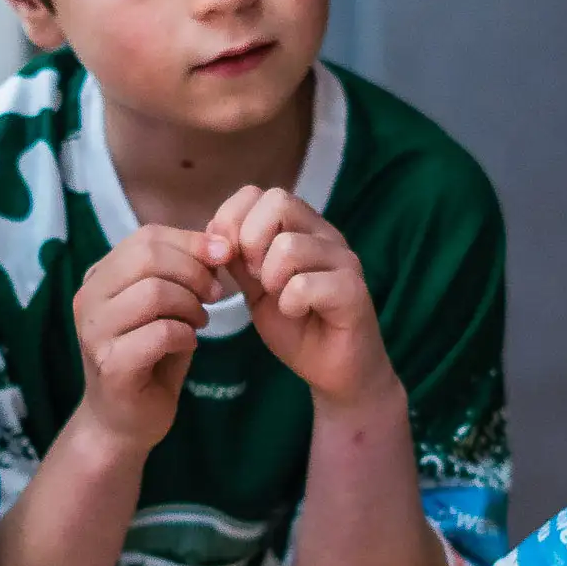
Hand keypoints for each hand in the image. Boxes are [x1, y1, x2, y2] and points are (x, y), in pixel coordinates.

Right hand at [70, 225, 220, 451]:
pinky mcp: (110, 365)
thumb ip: (183, 273)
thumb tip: (220, 242)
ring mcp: (94, 332)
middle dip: (193, 272)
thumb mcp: (168, 306)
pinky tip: (189, 344)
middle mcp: (88, 299)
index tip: (222, 257)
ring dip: (190, 305)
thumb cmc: (150, 358)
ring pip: (153, 292)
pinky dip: (185, 334)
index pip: (146, 237)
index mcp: (100, 277)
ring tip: (200, 321)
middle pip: (148, 257)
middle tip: (214, 295)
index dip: (191, 242)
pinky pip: (159, 332)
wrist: (124, 421)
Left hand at [208, 186, 395, 407]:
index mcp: (301, 228)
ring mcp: (344, 260)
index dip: (231, 221)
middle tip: (255, 279)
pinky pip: (306, 284)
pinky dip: (290, 304)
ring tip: (279, 300)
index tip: (230, 259)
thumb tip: (212, 233)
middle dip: (250, 242)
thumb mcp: (255, 288)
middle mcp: (325, 235)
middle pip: (277, 202)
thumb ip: (238, 258)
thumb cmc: (298, 327)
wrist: (335, 371)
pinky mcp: (354, 291)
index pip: (258, 193)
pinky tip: (297, 314)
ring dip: (270, 279)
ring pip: (289, 246)